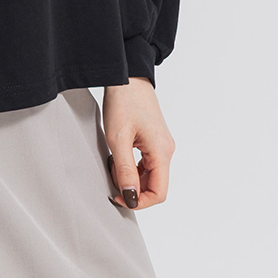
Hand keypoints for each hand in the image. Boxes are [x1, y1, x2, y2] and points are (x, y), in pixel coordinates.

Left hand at [102, 77, 174, 209]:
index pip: (159, 193)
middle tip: (111, 180)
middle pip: (155, 185)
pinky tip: (118, 157)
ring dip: (131, 177)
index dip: (139, 201)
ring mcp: (161, 144)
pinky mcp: (154, 139)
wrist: (127, 76)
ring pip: (150, 175)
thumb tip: (130, 197)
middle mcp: (166, 150)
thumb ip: (125, 170)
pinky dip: (132, 166)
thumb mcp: (118, 139)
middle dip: (133, 189)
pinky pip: (147, 163)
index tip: (119, 198)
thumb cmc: (123, 101)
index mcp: (162, 152)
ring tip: (113, 165)